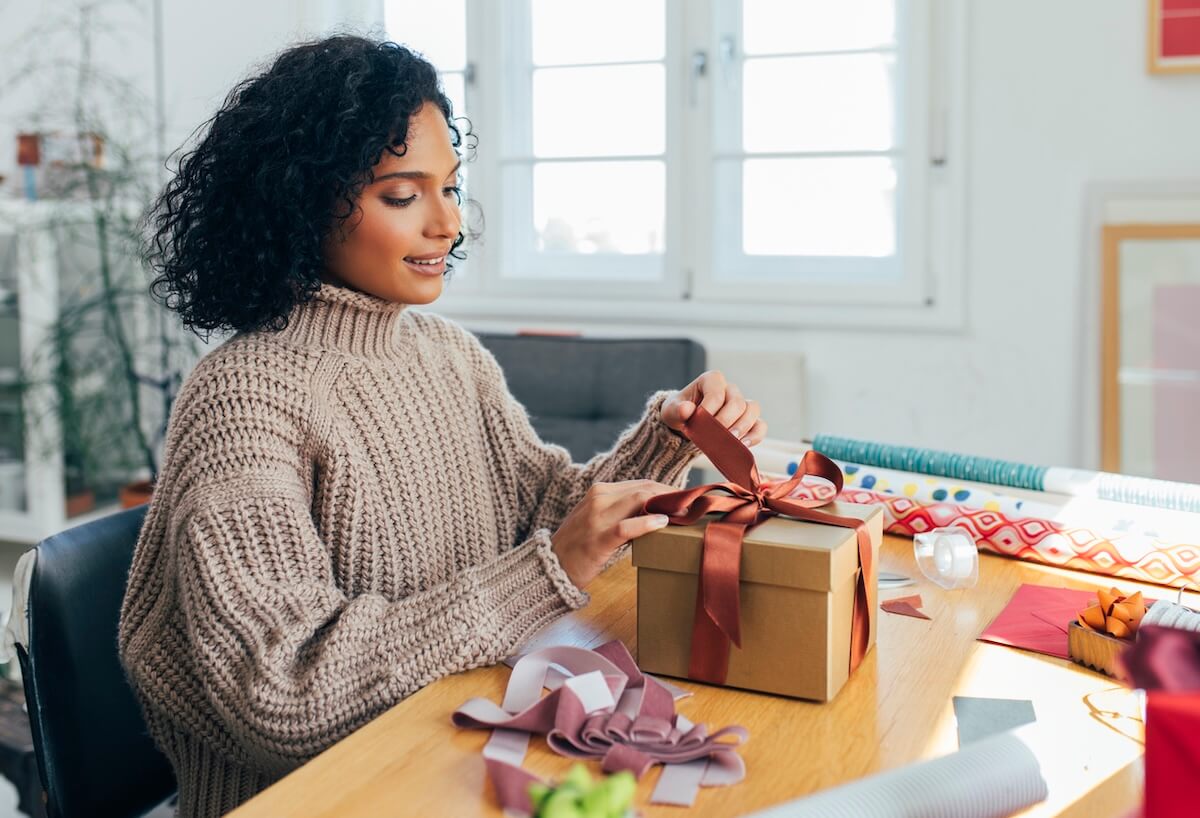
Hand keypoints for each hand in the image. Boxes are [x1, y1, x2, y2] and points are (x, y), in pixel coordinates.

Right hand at [551, 480, 676, 588]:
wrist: (552, 566)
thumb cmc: (579, 547)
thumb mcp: (599, 521)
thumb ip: (622, 513)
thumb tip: (657, 514)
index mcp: (599, 491)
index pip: (641, 484)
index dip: (666, 490)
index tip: (685, 500)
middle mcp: (598, 497)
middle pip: (644, 488)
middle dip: (671, 495)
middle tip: (692, 506)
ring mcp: (597, 516)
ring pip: (638, 500)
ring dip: (665, 505)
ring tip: (685, 514)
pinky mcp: (598, 537)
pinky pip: (627, 526)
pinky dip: (646, 523)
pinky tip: (662, 523)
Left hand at [660, 370, 766, 445]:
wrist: (686, 426)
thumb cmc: (679, 413)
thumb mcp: (671, 411)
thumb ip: (676, 410)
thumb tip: (686, 409)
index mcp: (711, 380)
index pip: (717, 392)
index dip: (709, 409)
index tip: (699, 424)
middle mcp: (730, 389)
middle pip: (737, 402)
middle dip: (725, 421)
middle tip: (714, 436)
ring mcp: (741, 404)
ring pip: (752, 410)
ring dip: (742, 428)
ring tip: (730, 441)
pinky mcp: (749, 421)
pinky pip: (760, 426)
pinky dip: (755, 436)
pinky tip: (743, 446)